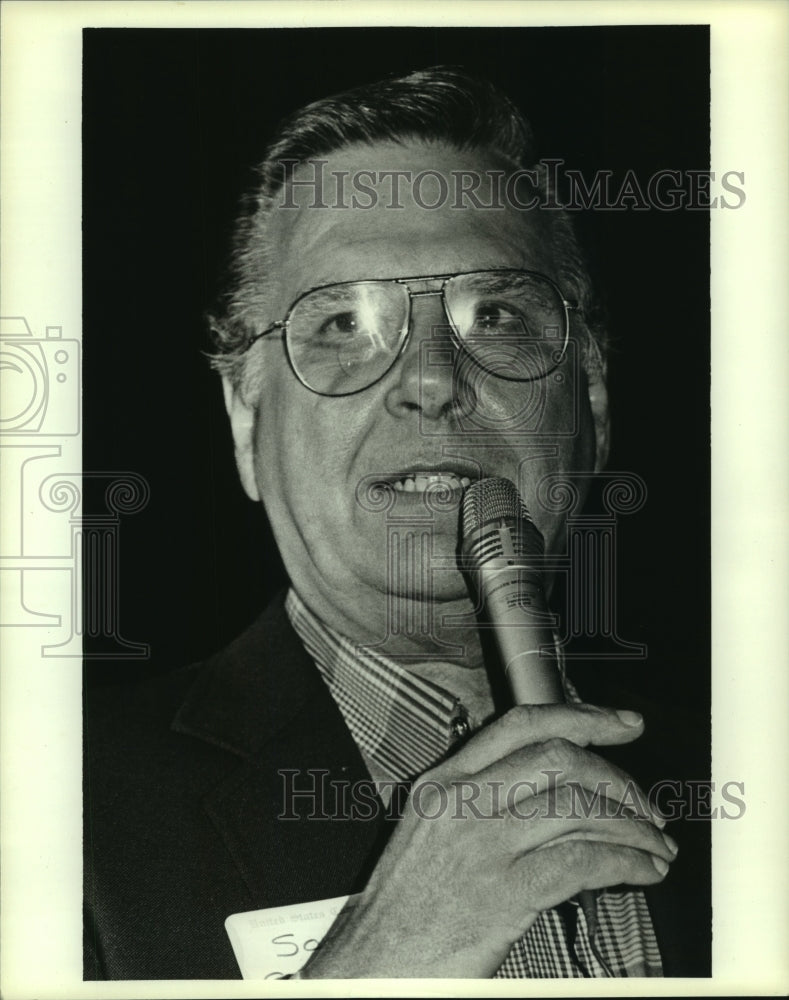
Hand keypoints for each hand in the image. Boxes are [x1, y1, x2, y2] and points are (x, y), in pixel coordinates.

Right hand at [300, 703, 675, 978]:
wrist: (374, 961)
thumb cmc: (407, 903)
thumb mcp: (433, 827)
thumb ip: (485, 798)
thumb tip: (559, 792)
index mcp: (445, 780)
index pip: (522, 725)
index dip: (583, 717)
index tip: (623, 725)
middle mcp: (464, 801)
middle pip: (560, 759)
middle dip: (619, 780)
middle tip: (647, 807)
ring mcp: (483, 845)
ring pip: (578, 808)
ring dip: (632, 827)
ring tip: (655, 846)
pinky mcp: (504, 894)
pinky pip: (583, 863)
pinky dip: (626, 864)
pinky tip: (642, 872)